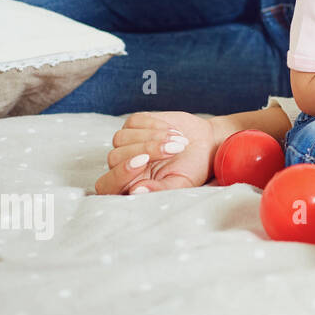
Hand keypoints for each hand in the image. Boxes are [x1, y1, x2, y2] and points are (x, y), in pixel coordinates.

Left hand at [95, 111, 218, 194]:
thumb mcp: (181, 183)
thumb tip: (136, 193)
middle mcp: (123, 165)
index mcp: (131, 185)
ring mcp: (127, 143)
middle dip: (146, 150)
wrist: (206, 144)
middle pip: (115, 158)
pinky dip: (155, 124)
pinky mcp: (134, 124)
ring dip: (152, 137)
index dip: (120, 174)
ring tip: (179, 141)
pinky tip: (173, 131)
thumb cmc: (192, 168)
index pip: (108, 185)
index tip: (143, 163)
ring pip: (120, 138)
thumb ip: (159, 190)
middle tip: (175, 150)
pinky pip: (134, 122)